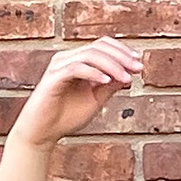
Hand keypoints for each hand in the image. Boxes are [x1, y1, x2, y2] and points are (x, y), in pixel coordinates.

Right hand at [11, 36, 142, 150]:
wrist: (41, 134)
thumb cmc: (65, 117)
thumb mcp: (95, 100)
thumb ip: (109, 86)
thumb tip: (128, 74)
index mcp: (77, 61)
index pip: (102, 46)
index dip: (122, 51)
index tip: (139, 63)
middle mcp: (66, 59)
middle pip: (98, 46)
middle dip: (122, 56)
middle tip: (138, 68)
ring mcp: (58, 66)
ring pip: (89, 55)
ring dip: (112, 65)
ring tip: (126, 78)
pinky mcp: (53, 78)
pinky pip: (76, 68)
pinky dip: (93, 73)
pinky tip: (106, 81)